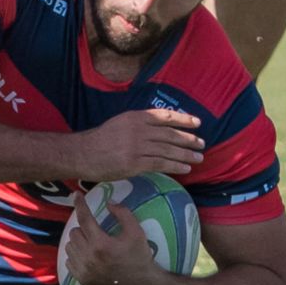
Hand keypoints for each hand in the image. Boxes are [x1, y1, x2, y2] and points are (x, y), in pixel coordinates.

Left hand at [62, 194, 161, 284]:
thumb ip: (123, 214)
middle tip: (95, 231)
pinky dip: (75, 255)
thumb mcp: (137, 232)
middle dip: (83, 228)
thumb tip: (109, 202)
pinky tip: (88, 256)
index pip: (85, 218)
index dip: (80, 204)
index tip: (76, 195)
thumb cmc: (140, 258)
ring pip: (69, 246)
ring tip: (91, 244)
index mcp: (101, 244)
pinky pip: (68, 261)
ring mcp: (83, 270)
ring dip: (78, 241)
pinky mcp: (81, 279)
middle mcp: (88, 257)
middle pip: (74, 232)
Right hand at [76, 109, 203, 181]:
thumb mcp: (120, 123)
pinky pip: (161, 164)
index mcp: (135, 117)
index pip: (165, 116)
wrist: (83, 154)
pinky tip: (185, 168)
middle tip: (201, 144)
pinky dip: (176, 166)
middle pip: (170, 134)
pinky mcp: (135, 163)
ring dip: (186, 154)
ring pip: (168, 150)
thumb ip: (139, 125)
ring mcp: (137, 147)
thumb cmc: (101, 139)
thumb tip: (160, 131)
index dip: (183, 119)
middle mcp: (138, 130)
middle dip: (189, 139)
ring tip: (198, 158)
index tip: (197, 123)